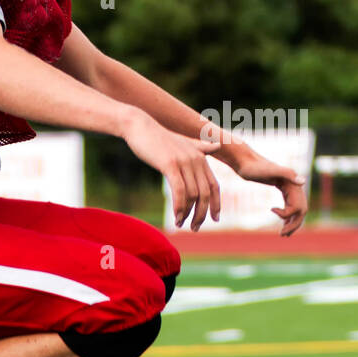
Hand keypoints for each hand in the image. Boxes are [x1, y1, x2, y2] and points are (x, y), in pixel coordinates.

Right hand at [122, 110, 221, 231]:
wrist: (141, 127)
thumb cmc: (159, 138)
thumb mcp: (183, 143)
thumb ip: (200, 147)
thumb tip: (216, 146)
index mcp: (201, 157)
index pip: (214, 185)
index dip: (216, 204)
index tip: (215, 219)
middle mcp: (196, 159)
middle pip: (205, 194)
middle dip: (201, 214)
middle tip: (194, 228)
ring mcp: (184, 162)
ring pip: (193, 195)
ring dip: (187, 214)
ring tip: (180, 224)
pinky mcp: (170, 165)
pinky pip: (180, 191)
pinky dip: (179, 207)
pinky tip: (176, 217)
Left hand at [225, 145, 307, 235]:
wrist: (246, 162)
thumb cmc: (255, 167)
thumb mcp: (269, 171)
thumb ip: (287, 174)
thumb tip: (303, 182)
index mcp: (293, 182)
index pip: (299, 206)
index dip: (289, 216)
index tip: (272, 211)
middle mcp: (293, 184)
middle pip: (301, 210)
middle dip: (294, 224)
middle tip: (282, 236)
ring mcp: (288, 186)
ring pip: (297, 208)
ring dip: (292, 222)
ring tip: (283, 234)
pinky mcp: (282, 187)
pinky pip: (290, 204)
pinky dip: (288, 215)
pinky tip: (283, 223)